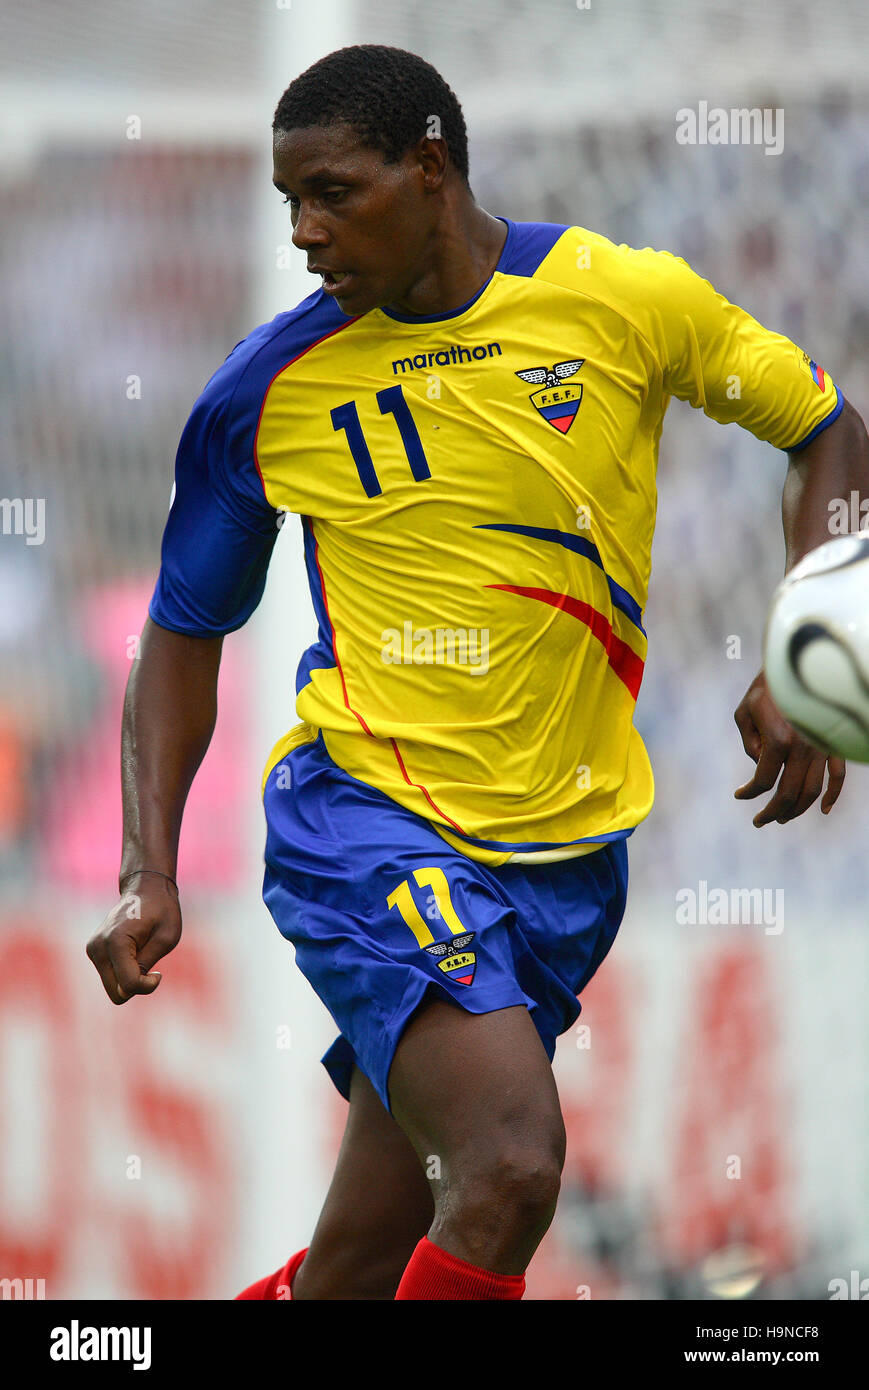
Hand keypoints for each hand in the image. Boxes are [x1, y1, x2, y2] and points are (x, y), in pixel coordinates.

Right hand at [87, 872, 181, 1003]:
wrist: (145, 888)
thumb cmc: (162, 911)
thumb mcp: (165, 939)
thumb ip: (145, 966)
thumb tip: (124, 991)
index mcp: (115, 942)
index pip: (128, 985)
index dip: (148, 985)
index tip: (159, 972)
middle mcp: (97, 947)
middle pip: (117, 993)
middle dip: (137, 985)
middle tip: (151, 966)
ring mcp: (93, 949)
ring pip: (113, 988)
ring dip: (130, 978)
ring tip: (142, 954)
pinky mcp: (93, 951)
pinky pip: (111, 978)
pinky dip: (124, 972)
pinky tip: (133, 952)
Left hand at [733, 669, 845, 825]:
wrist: (797, 665)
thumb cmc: (766, 687)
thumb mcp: (744, 712)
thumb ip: (750, 744)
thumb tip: (760, 766)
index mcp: (778, 740)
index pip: (763, 781)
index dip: (749, 793)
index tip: (739, 794)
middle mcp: (803, 748)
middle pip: (788, 794)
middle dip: (772, 812)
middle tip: (760, 821)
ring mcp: (821, 747)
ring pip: (812, 791)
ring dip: (797, 810)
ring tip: (782, 819)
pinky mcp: (832, 743)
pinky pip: (838, 775)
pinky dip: (833, 794)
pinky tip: (823, 809)